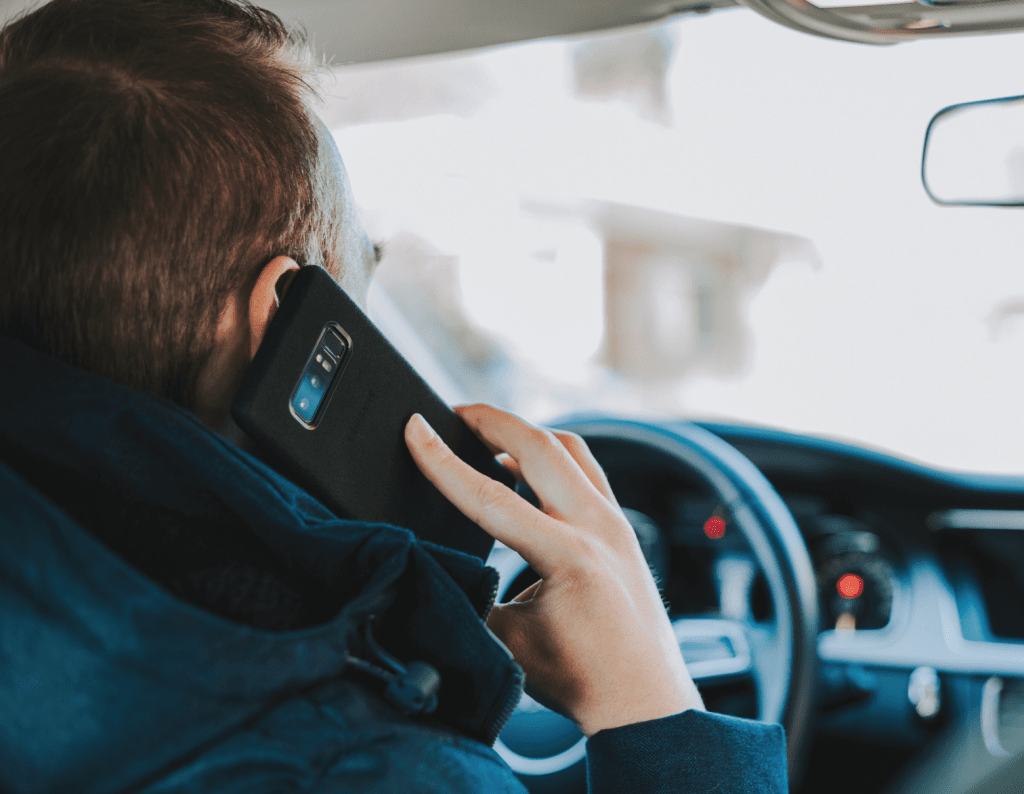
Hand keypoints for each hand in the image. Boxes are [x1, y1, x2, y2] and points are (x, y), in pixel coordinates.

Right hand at [404, 404, 703, 736]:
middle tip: (453, 413)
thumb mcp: (508, 640)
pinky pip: (588, 470)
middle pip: (541, 445)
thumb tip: (437, 562)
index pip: (491, 495)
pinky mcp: (624, 527)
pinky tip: (527, 468)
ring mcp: (618, 523)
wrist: (645, 701)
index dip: (443, 461)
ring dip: (526, 433)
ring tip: (487, 434)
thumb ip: (471, 594)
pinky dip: (553, 456)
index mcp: (569, 557)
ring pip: (571, 449)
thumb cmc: (582, 680)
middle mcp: (600, 528)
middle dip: (491, 420)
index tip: (415, 429)